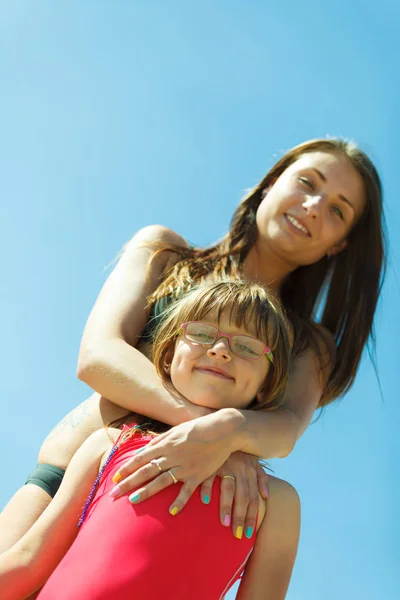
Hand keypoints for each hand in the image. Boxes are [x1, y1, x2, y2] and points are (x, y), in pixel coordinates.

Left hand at [109, 411, 268, 537]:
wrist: (223, 430)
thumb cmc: (198, 428)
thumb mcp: (176, 430)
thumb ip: (160, 440)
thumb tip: (145, 448)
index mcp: (165, 444)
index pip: (141, 458)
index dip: (127, 468)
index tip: (114, 477)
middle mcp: (172, 456)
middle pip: (146, 471)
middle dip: (128, 483)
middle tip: (114, 494)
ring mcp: (184, 466)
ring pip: (161, 481)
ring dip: (146, 492)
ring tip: (132, 501)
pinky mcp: (198, 474)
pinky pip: (187, 490)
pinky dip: (180, 501)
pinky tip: (171, 511)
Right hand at [200, 453, 268, 539]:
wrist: (226, 426)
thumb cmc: (240, 448)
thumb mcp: (253, 460)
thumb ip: (261, 477)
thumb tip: (266, 496)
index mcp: (251, 470)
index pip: (253, 498)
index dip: (252, 516)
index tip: (250, 534)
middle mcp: (241, 469)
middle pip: (243, 497)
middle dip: (241, 517)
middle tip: (237, 534)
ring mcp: (227, 464)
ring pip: (228, 489)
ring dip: (226, 507)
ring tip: (224, 523)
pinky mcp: (212, 460)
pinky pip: (210, 476)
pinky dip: (207, 488)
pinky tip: (205, 501)